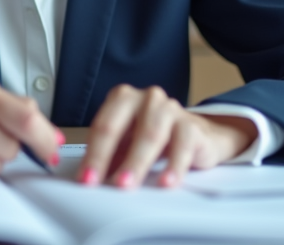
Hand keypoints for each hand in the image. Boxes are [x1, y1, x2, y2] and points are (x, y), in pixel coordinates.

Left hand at [78, 84, 255, 188]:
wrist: (197, 135)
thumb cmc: (154, 138)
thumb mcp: (126, 145)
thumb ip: (108, 157)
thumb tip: (88, 179)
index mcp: (122, 98)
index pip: (101, 126)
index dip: (92, 154)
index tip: (85, 179)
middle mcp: (145, 98)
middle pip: (119, 126)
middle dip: (105, 156)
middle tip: (98, 182)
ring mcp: (169, 108)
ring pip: (149, 135)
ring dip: (136, 162)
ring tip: (127, 184)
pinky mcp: (191, 125)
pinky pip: (182, 146)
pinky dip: (173, 167)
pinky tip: (167, 182)